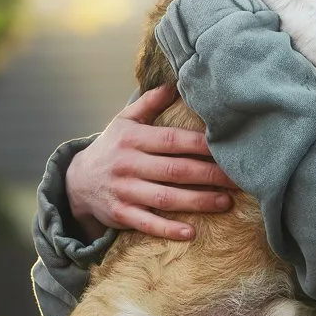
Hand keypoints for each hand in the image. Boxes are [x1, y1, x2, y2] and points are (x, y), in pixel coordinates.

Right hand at [65, 83, 236, 241]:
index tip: (228, 148)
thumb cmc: (111, 147)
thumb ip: (150, 102)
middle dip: (210, 175)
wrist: (77, 181)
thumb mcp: (124, 121)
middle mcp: (129, 164)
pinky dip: (168, 230)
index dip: (201, 144)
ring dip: (198, 201)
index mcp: (134, 139)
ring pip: (165, 198)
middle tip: (238, 178)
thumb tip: (175, 82)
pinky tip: (191, 233)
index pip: (172, 140)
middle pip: (175, 170)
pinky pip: (147, 223)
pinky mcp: (121, 214)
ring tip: (226, 202)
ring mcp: (125, 191)